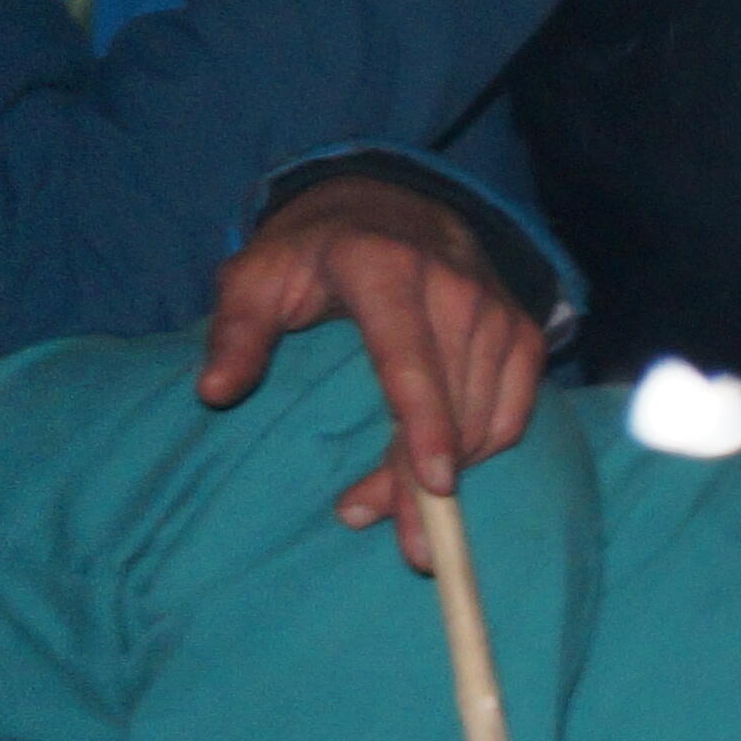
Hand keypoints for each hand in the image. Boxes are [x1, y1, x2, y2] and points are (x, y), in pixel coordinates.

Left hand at [196, 178, 544, 561]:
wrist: (396, 203)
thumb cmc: (316, 250)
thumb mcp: (257, 274)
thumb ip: (236, 330)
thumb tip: (215, 391)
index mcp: (384, 269)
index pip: (410, 360)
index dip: (425, 424)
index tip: (436, 483)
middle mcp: (455, 288)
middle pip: (450, 407)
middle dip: (423, 483)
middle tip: (392, 537)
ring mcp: (498, 312)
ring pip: (484, 421)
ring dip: (445, 476)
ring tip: (393, 508)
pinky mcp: (525, 335)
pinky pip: (512, 416)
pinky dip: (481, 451)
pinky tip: (436, 468)